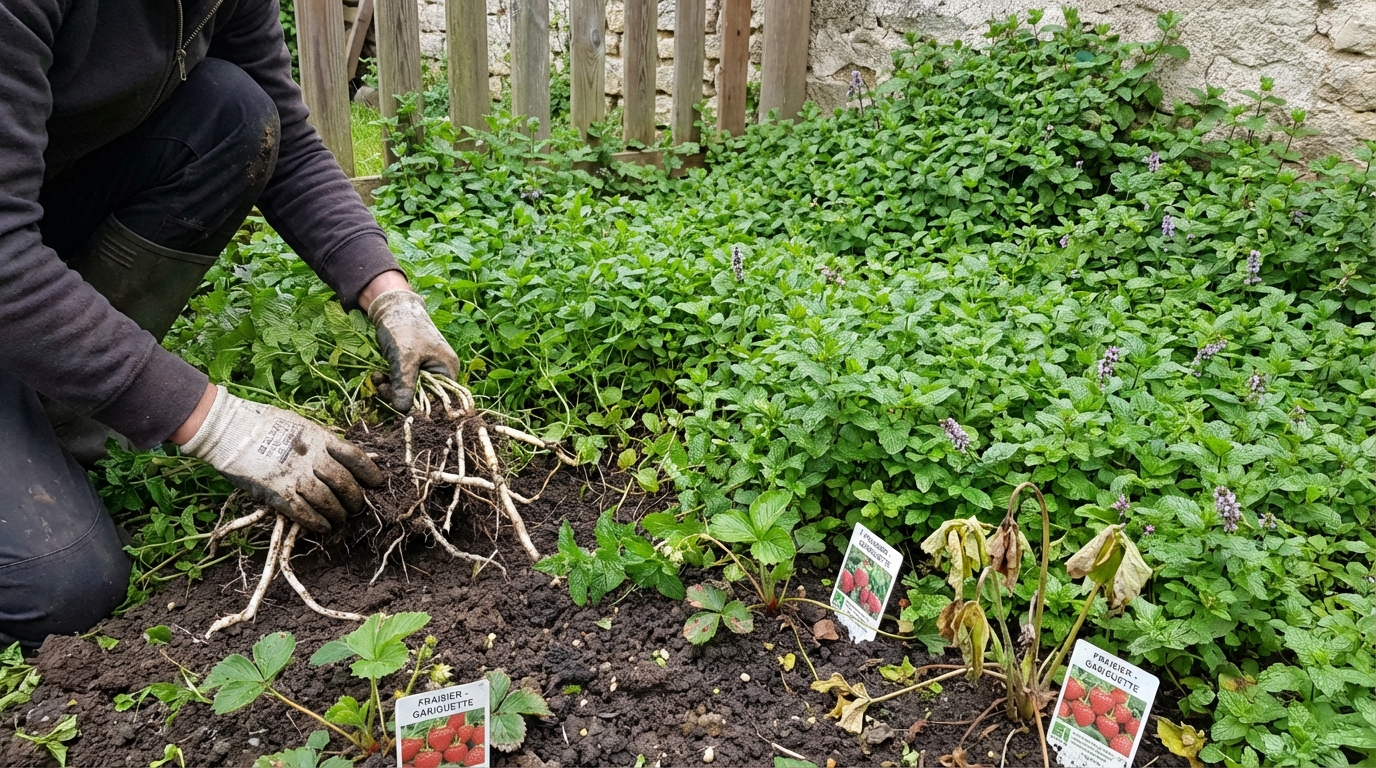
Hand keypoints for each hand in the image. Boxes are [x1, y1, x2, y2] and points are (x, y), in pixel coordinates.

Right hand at [180, 386, 382, 531]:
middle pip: (345, 483)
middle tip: (356, 507)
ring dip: (338, 514)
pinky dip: (317, 523)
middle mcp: (313, 457)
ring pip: (328, 501)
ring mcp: (296, 475)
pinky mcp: (278, 492)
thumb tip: (340, 452)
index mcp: (320, 438)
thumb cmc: (264, 424)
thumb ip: (320, 440)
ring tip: (340, 519)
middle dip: (355, 499)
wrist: (228, 429)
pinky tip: (323, 527)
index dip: (370, 472)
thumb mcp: (300, 425)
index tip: (377, 483)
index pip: (356, 457)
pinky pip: (304, 513)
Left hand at [367, 289, 459, 411]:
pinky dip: (391, 381)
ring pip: (410, 390)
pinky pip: (404, 382)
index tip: (397, 404)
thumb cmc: (404, 328)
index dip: (419, 405)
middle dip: (400, 395)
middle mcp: (441, 371)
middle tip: (382, 388)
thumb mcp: (404, 359)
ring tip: (378, 378)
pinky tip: (378, 375)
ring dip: (392, 388)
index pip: (438, 398)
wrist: (392, 307)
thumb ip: (404, 385)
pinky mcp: (413, 367)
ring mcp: (427, 369)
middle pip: (423, 396)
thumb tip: (402, 410)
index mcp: (447, 369)